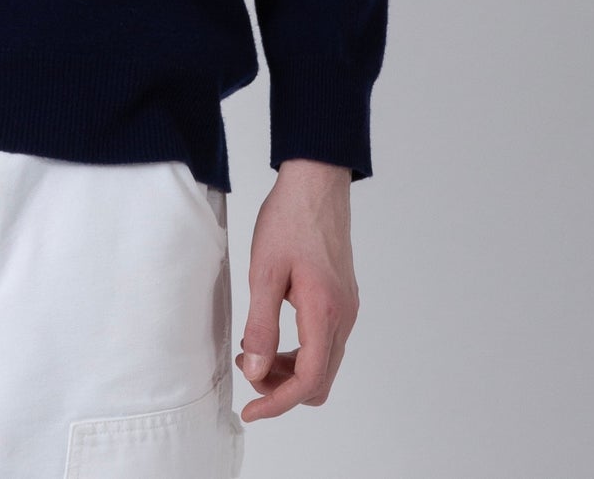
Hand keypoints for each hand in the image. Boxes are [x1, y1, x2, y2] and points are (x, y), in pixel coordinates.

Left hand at [236, 158, 359, 419]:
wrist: (317, 181)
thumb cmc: (290, 218)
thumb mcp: (264, 271)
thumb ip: (261, 326)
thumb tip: (256, 372)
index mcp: (325, 312)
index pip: (307, 381)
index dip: (277, 404)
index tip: (249, 411)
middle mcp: (343, 317)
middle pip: (319, 381)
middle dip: (281, 388)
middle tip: (246, 367)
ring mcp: (347, 309)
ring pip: (323, 364)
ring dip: (289, 370)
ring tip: (253, 350)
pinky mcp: (343, 300)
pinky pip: (325, 343)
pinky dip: (299, 351)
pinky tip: (272, 333)